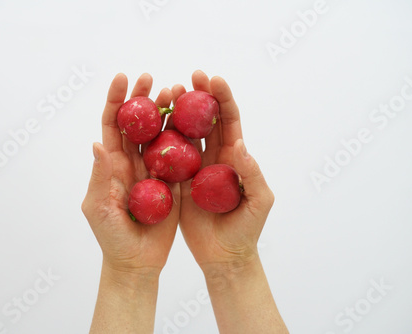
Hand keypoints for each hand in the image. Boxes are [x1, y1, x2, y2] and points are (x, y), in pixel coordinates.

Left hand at [82, 73, 179, 275]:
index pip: (112, 125)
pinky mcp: (173, 181)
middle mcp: (132, 161)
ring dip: (167, 111)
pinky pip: (180, 155)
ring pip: (161, 134)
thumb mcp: (99, 208)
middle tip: (152, 78)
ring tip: (177, 90)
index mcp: (111, 164)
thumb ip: (101, 176)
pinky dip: (186, 136)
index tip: (123, 78)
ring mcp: (154, 169)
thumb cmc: (111, 237)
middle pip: (137, 123)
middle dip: (142, 98)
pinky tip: (194, 119)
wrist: (137, 261)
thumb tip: (97, 143)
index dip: (115, 100)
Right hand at [172, 70, 274, 272]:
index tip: (213, 79)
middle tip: (188, 78)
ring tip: (167, 92)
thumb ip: (252, 174)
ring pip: (185, 134)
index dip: (223, 99)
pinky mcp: (178, 181)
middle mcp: (214, 157)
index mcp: (235, 156)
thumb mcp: (259, 201)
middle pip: (206, 121)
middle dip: (199, 97)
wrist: (224, 255)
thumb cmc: (247, 229)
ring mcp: (195, 168)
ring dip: (177, 112)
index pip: (230, 121)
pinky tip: (151, 125)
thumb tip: (240, 144)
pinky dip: (161, 139)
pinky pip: (168, 157)